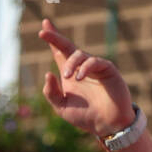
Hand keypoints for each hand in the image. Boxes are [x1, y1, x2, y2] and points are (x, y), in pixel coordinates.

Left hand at [38, 19, 135, 137]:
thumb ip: (51, 93)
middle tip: (44, 32)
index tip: (43, 26)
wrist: (107, 125)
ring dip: (70, 63)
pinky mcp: (107, 69)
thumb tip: (48, 73)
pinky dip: (85, 67)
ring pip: (79, 54)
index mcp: (70, 74)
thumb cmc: (86, 117)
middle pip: (67, 46)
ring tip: (67, 76)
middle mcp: (81, 67)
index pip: (59, 52)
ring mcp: (94, 67)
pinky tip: (79, 77)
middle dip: (55, 37)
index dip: (52, 39)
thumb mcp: (62, 107)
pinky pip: (94, 62)